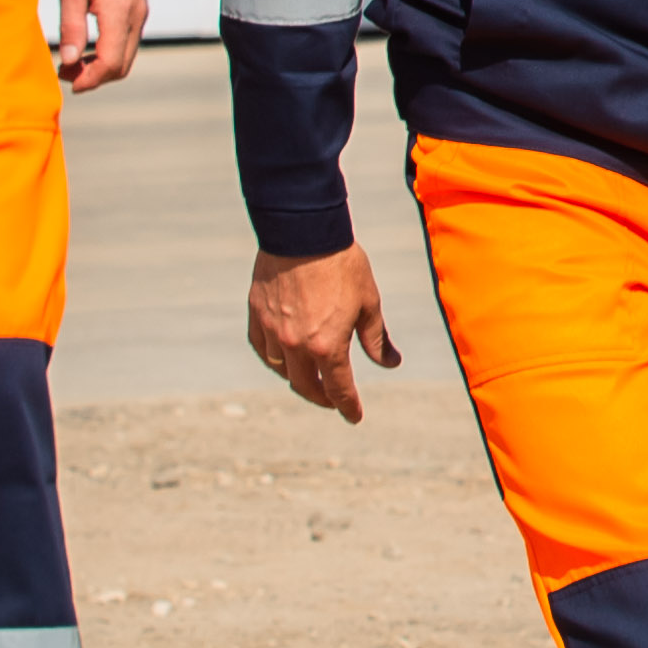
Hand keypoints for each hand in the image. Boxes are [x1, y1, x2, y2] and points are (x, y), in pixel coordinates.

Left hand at [52, 0, 147, 92]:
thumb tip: (69, 61)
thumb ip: (72, 27)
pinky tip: (89, 49)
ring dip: (101, 68)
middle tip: (67, 72)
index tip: (69, 80)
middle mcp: (135, 17)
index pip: (111, 60)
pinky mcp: (138, 13)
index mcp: (118, 11)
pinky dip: (109, 55)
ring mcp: (140, 15)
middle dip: (95, 77)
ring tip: (74, 62)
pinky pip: (127, 44)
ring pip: (126, 57)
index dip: (90, 78)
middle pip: (121, 65)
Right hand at [247, 247, 402, 420]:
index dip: (348, 405)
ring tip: (310, 379)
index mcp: (326, 346)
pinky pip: (262, 349)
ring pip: (281, 370)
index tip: (354, 416)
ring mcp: (272, 331)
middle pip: (306, 386)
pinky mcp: (256, 315)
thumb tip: (391, 363)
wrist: (303, 232)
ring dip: (297, 379)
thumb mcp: (369, 303)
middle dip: (322, 398)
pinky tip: (283, 358)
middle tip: (333, 400)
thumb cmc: (342, 265)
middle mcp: (295, 346)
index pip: (338, 388)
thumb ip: (376, 338)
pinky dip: (274, 359)